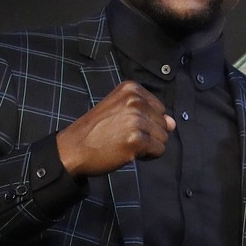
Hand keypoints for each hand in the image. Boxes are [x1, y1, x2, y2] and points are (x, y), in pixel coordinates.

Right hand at [54, 80, 175, 176]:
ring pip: (163, 138)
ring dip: (148, 146)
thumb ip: (148, 113)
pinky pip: (159, 150)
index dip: (147, 121)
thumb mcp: (120, 111)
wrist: (73, 148)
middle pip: (163, 123)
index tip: (126, 125)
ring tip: (126, 144)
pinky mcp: (137, 140)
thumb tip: (173, 123)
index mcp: (131, 89)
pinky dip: (148, 156)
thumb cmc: (95, 131)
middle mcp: (135, 100)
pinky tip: (130, 153)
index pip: (160, 108)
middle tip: (124, 136)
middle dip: (149, 134)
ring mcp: (136, 120)